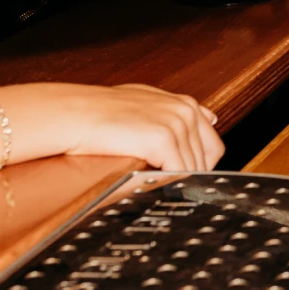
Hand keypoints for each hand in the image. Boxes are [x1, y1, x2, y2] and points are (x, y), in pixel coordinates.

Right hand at [48, 83, 223, 170]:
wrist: (76, 114)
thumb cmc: (103, 110)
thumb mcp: (147, 102)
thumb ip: (177, 112)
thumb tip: (209, 119)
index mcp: (185, 105)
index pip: (212, 144)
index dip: (201, 164)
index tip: (187, 176)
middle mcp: (185, 112)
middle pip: (207, 159)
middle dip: (191, 175)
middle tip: (170, 187)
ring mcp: (176, 124)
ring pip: (193, 168)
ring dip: (178, 182)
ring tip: (159, 188)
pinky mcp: (161, 139)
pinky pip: (178, 171)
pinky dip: (170, 183)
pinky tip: (155, 187)